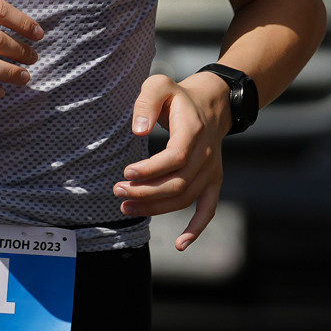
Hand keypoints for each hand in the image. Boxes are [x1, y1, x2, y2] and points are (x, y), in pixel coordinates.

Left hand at [118, 72, 230, 249]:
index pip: (175, 158)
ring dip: (156, 208)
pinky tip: (181, 245)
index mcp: (193, 131)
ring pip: (186, 198)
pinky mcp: (213, 181)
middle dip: (145, 192)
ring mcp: (212, 170)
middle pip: (178, 183)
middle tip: (117, 192)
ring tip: (126, 207)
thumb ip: (146, 103)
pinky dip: (196, 228)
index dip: (151, 170)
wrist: (211, 103)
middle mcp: (207, 154)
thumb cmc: (177, 96)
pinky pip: (208, 209)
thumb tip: (138, 131)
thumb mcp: (159, 85)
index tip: (126, 173)